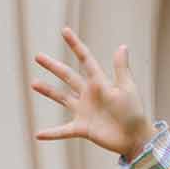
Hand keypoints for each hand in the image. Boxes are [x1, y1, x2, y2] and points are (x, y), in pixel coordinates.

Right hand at [30, 29, 154, 158]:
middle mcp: (88, 94)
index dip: (75, 45)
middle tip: (38, 56)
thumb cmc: (134, 112)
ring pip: (61, 98)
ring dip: (48, 91)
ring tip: (34, 83)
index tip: (64, 31)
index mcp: (99, 82)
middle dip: (53, 66)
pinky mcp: (82, 128)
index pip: (85, 60)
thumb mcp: (127, 88)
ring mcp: (83, 111)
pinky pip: (63, 131)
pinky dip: (52, 133)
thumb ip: (121, 69)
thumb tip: (122, 46)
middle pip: (67, 76)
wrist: (135, 137)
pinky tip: (38, 134)